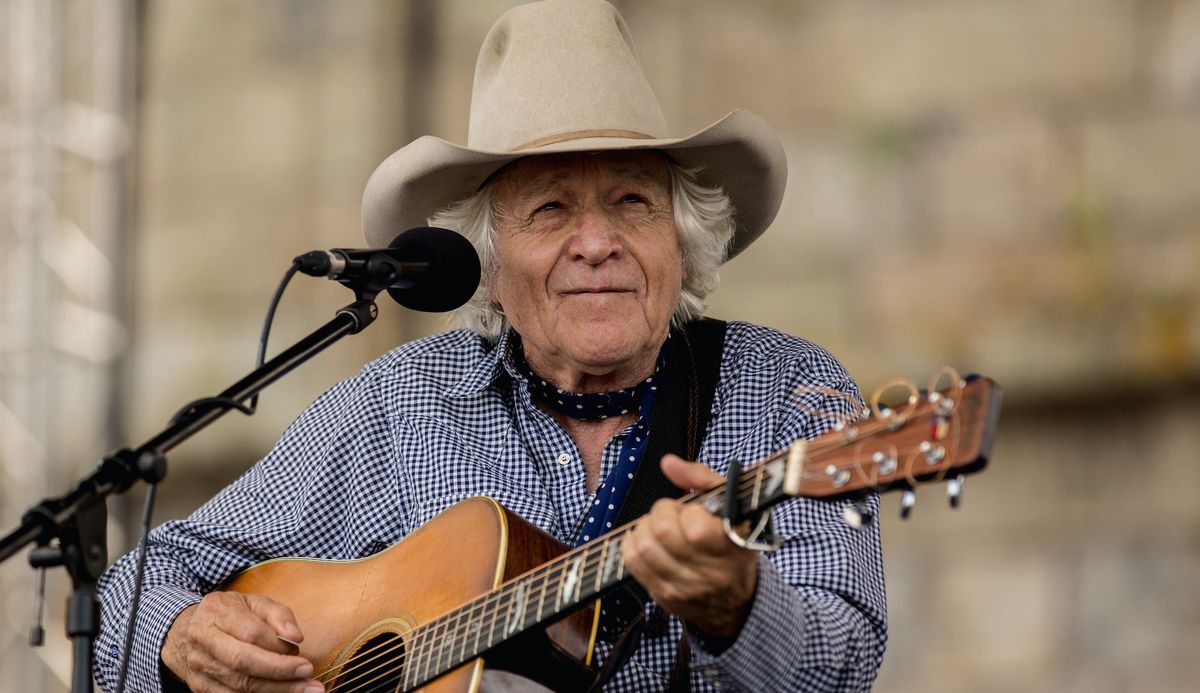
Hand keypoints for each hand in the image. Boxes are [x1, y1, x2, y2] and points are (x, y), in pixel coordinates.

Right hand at [161, 591, 323, 691]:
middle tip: (308, 677)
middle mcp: (203, 639)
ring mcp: (198, 665)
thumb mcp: (254, 602)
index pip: (251, 633)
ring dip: (274, 690)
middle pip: (242, 661)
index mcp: (217, 612)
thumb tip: (295, 637)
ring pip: (238, 685)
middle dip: (279, 672)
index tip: (303, 658)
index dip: (279, 647)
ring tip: (304, 689)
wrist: (185, 631)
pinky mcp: (199, 686)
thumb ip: (278, 615)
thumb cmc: (229, 614)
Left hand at [621, 454, 758, 639]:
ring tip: (661, 529)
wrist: (736, 599)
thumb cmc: (733, 541)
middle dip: (662, 513)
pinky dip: (633, 543)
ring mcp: (686, 587)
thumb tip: (668, 463)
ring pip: (644, 546)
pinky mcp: (664, 596)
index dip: (689, 512)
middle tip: (673, 516)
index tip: (695, 512)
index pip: (696, 528)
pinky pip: (632, 562)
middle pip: (664, 532)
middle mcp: (711, 572)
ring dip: (646, 528)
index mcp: (733, 547)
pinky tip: (650, 541)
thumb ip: (702, 478)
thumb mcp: (732, 505)